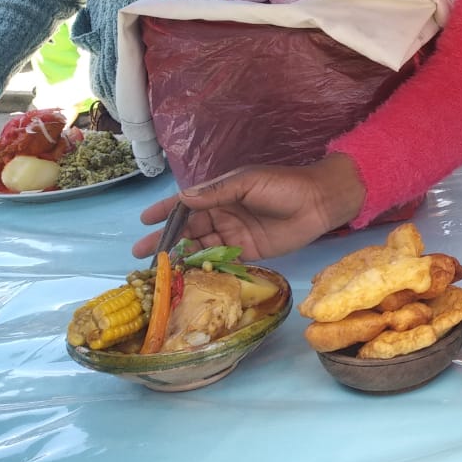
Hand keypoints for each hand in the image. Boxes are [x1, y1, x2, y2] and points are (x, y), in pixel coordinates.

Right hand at [132, 154, 366, 260]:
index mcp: (221, 194)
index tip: (144, 221)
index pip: (187, 204)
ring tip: (160, 271)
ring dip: (182, 258)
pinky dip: (206, 269)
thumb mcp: (248, 183)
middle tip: (142, 255)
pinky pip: (222, 262)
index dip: (165, 212)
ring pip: (202, 247)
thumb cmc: (284, 186)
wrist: (319, 203)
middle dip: (166, 241)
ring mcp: (235, 235)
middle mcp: (224, 215)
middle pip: (189, 229)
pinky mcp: (248, 252)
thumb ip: (217, 193)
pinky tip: (189, 279)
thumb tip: (183, 198)